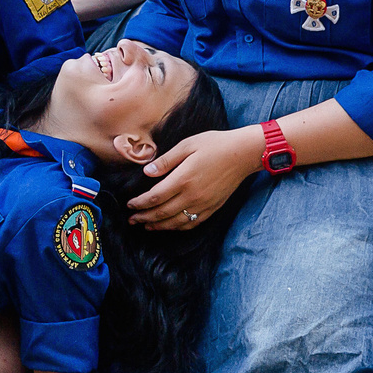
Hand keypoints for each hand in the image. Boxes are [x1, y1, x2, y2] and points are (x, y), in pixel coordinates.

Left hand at [128, 126, 263, 227]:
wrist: (243, 153)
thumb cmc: (214, 144)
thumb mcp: (187, 145)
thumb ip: (166, 160)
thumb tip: (147, 172)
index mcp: (183, 178)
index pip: (154, 197)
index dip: (139, 204)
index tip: (129, 205)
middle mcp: (192, 195)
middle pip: (162, 212)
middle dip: (144, 218)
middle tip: (131, 220)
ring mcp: (204, 203)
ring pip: (176, 222)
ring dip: (159, 226)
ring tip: (146, 226)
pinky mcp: (213, 207)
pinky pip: (192, 222)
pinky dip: (178, 227)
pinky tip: (169, 225)